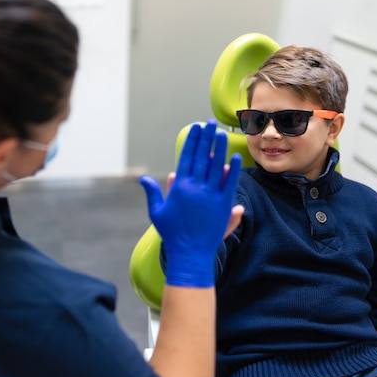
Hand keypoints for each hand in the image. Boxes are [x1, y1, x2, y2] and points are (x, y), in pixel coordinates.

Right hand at [139, 120, 241, 286]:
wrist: (189, 254)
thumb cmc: (171, 233)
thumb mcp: (157, 212)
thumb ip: (153, 192)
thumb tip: (144, 178)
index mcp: (178, 188)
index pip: (186, 157)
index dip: (191, 141)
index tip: (195, 128)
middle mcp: (195, 188)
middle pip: (201, 157)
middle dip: (205, 138)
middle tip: (209, 122)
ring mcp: (210, 196)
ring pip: (216, 166)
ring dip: (218, 148)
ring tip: (221, 133)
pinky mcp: (223, 205)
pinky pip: (229, 183)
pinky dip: (231, 169)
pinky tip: (232, 156)